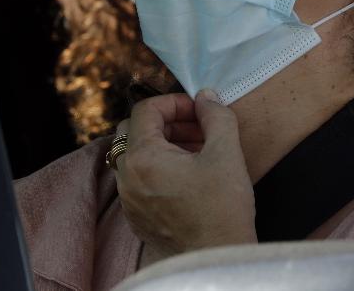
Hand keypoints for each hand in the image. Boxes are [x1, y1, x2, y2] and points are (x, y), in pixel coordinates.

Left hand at [114, 90, 255, 256]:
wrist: (216, 256)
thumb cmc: (222, 207)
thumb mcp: (226, 151)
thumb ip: (216, 116)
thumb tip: (206, 97)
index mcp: (143, 158)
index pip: (145, 111)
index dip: (174, 103)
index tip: (199, 111)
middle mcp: (127, 178)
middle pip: (134, 131)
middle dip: (167, 123)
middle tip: (198, 129)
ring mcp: (129, 200)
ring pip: (135, 156)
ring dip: (163, 145)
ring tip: (198, 152)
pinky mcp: (136, 217)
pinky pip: (138, 180)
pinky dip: (159, 168)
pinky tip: (189, 176)